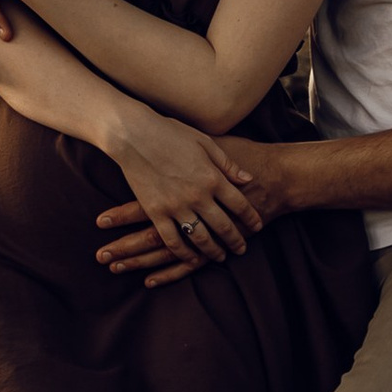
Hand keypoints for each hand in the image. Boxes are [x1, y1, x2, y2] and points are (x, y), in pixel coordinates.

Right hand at [102, 114, 264, 276]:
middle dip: (236, 240)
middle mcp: (198, 196)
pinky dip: (184, 253)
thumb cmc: (170, 133)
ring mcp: (176, 206)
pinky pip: (173, 240)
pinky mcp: (156, 212)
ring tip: (220, 257)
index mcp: (212, 177)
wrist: (134, 135)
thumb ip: (227, 164)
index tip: (257, 226)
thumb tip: (248, 179)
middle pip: (224, 226)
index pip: (240, 204)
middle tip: (242, 249)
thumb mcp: (205, 142)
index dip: (251, 218)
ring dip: (213, 251)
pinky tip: (191, 259)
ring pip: (201, 238)